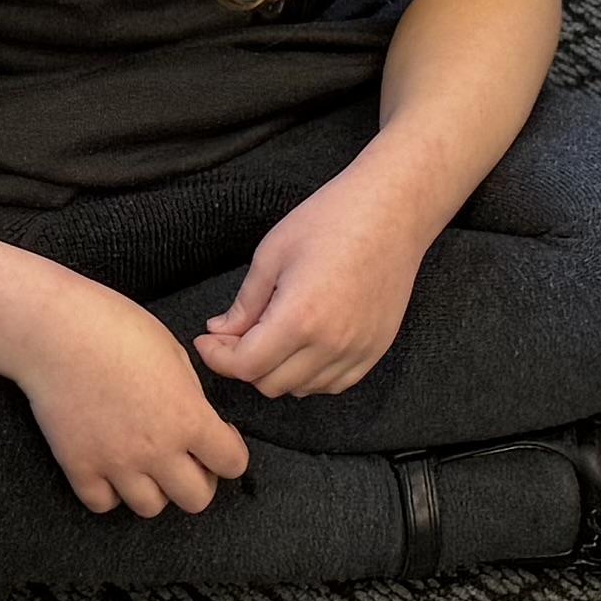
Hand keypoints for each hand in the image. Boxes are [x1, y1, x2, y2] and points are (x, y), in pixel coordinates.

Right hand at [13, 274, 251, 516]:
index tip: (219, 440)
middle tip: (186, 459)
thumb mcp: (172, 352)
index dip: (229, 453)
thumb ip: (190, 394)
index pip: (233, 464)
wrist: (55, 331)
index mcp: (187, 417)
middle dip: (197, 480)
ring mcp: (116, 463)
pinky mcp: (79, 467)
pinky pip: (103, 503)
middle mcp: (157, 449)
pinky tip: (109, 468)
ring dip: (154, 489)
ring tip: (145, 464)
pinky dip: (109, 491)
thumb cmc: (113, 327)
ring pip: (151, 507)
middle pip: (196, 499)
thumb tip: (195, 416)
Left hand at [193, 157, 443, 399]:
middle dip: (244, 364)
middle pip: (269, 384)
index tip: (208, 341)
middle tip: (234, 336)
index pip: (245, 366)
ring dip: (277, 371)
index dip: (218, 358)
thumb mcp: (273, 254)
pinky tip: (302, 347)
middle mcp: (330, 344)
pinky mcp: (375, 350)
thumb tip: (220, 332)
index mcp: (299, 318)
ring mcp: (357, 350)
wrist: (392, 211)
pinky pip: (333, 384)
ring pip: (301, 389)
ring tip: (270, 338)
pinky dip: (310, 375)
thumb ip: (244, 303)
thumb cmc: (331, 220)